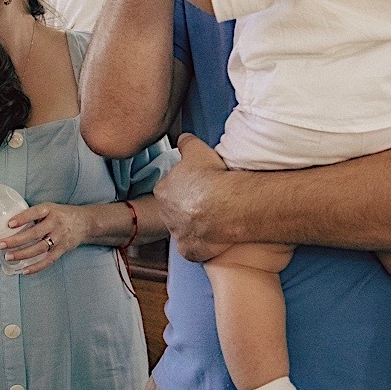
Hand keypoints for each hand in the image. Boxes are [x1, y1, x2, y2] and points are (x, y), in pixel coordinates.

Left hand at [0, 201, 87, 273]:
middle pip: (34, 233)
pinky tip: (24, 270)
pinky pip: (48, 260)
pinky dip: (36, 267)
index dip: (22, 218)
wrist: (85, 222)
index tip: (9, 224)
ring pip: (39, 248)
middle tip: (1, 244)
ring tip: (8, 257)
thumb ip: (34, 215)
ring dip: (22, 254)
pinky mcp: (62, 250)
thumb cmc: (61, 215)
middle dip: (16, 240)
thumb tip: (10, 224)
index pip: (35, 213)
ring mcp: (59, 238)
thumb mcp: (50, 208)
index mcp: (50, 210)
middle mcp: (55, 224)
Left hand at [154, 133, 233, 261]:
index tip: (197, 185)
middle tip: (206, 201)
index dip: (183, 186)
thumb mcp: (197, 149)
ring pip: (183, 229)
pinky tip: (214, 237)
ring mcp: (177, 234)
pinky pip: (194, 248)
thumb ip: (186, 143)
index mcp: (163, 190)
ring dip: (194, 225)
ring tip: (214, 217)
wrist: (227, 206)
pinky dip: (202, 244)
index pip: (168, 188)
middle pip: (174, 210)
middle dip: (186, 207)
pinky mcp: (190, 250)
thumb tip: (182, 139)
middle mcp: (165, 214)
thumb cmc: (212, 177)